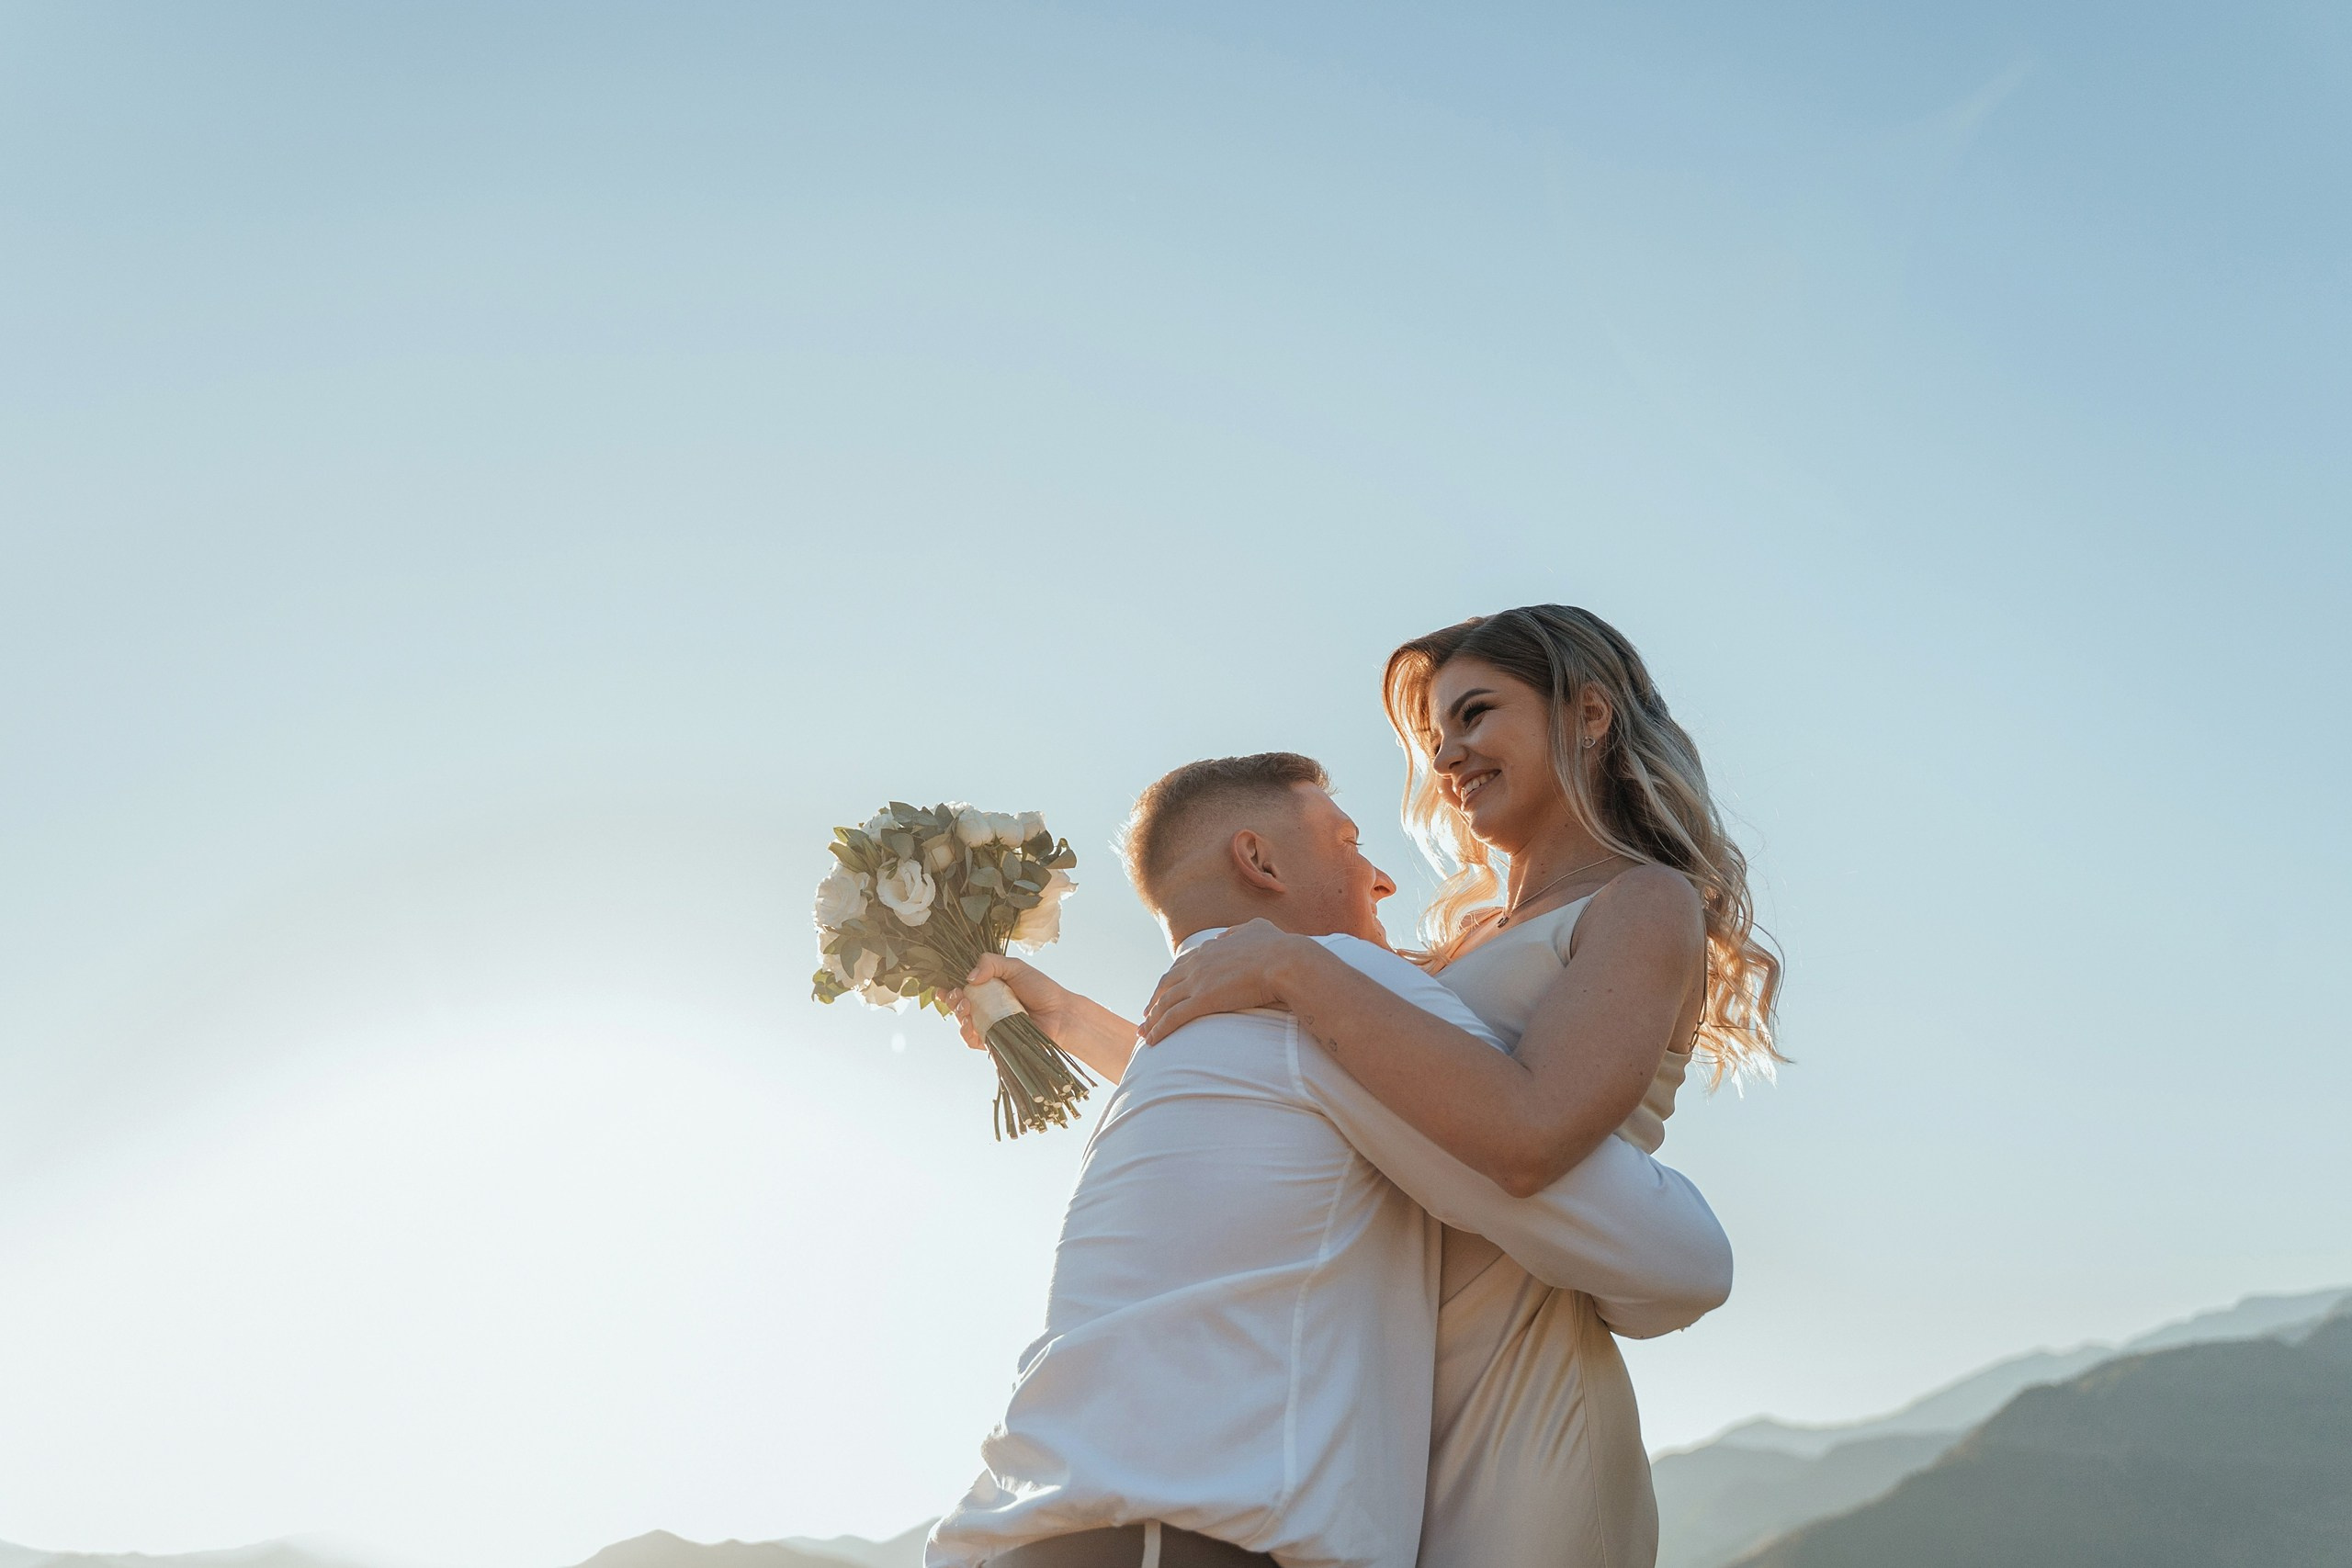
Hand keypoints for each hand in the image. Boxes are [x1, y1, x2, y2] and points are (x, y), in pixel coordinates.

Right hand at [950, 953, 1073, 1051]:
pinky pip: (972, 1041)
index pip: (960, 987)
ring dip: (958, 1017)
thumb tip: (969, 977)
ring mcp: (988, 1024)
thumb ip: (990, 963)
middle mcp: (985, 1006)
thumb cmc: (1040, 989)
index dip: (948, 987)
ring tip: (967, 1011)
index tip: (944, 986)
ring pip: (962, 1024)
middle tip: (962, 998)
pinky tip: (970, 1028)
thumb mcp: (1015, 967)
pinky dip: (967, 1035)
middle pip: (957, 1005)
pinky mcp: (993, 1041)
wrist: (1059, 1014)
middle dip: (953, 1001)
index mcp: (987, 987)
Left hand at [1140, 919, 1306, 1042]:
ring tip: (1144, 1033)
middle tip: (1147, 1014)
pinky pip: (1173, 1018)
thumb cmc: (1278, 947)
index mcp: (1209, 949)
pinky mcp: (1203, 1000)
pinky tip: (1152, 1041)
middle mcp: (1198, 964)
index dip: (1170, 980)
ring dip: (1152, 1019)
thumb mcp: (1254, 929)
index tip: (1163, 991)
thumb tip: (1224, 937)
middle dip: (1154, 1000)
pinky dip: (1159, 1029)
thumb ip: (1237, 932)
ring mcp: (1198, 982)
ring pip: (1165, 1002)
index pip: (1180, 966)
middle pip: (1166, 984)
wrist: (1285, 961)